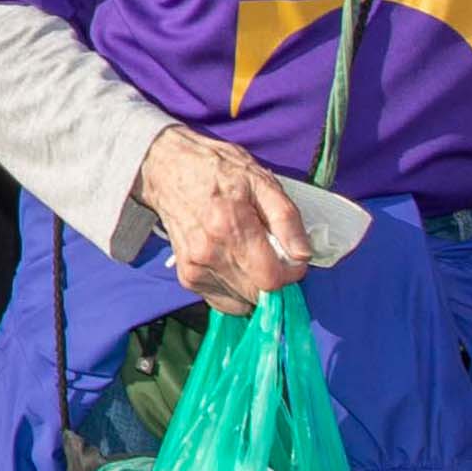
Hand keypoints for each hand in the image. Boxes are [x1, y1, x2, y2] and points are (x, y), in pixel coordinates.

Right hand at [136, 125, 320, 311]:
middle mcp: (209, 254)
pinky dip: (236, 288)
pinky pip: (225, 301)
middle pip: (258, 295)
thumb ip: (286, 218)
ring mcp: (195, 269)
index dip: (291, 272)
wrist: (168, 169)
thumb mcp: (260, 181)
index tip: (291, 255)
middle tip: (270, 251)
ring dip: (255, 284)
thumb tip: (303, 255)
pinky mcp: (187, 278)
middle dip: (274, 278)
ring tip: (249, 253)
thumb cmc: (217, 170)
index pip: (271, 279)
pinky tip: (233, 262)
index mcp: (230, 227)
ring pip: (243, 301)